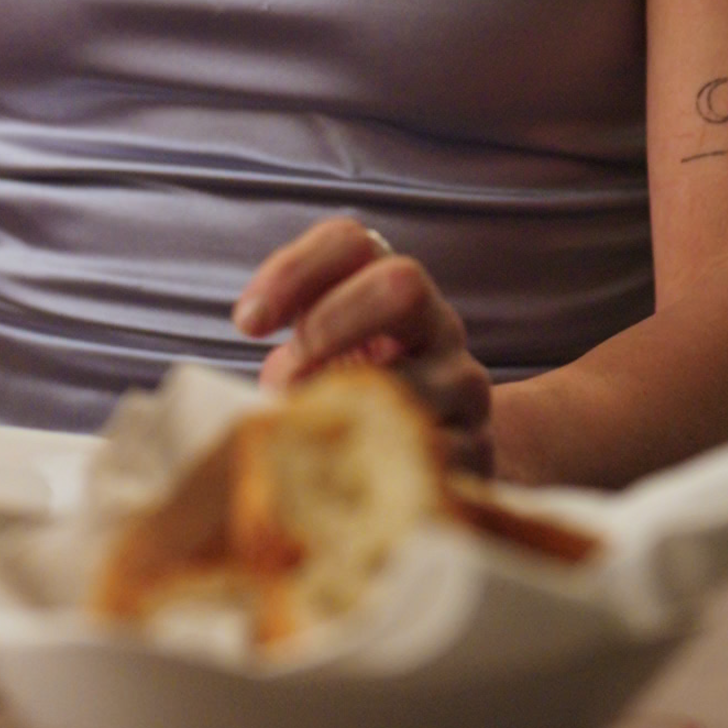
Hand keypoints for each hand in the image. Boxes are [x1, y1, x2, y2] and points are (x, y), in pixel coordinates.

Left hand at [232, 219, 495, 475]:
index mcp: (392, 290)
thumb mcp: (317, 366)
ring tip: (309, 448)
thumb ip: (292, 363)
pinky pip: (428, 455)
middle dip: (331, 324)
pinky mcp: (478, 450)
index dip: (293, 271)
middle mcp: (438, 326)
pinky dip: (376, 471)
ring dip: (346, 416)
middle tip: (289, 372)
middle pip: (400, 284)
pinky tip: (348, 486)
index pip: (350, 241)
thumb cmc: (354, 403)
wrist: (437, 460)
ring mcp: (465, 386)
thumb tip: (268, 404)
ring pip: (411, 384)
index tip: (248, 323)